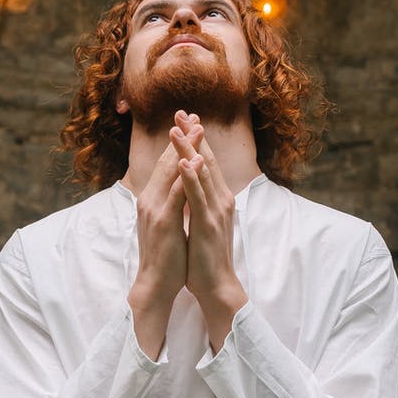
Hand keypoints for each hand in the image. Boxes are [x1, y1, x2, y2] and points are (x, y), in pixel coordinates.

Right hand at [127, 139, 186, 355]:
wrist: (156, 284)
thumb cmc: (167, 255)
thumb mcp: (170, 222)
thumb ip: (174, 202)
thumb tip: (184, 187)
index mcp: (153, 199)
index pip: (168, 164)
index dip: (179, 142)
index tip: (191, 123)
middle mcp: (150, 199)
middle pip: (168, 161)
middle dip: (181, 136)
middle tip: (193, 114)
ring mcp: (156, 209)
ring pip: (171, 171)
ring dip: (185, 147)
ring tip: (198, 127)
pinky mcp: (164, 221)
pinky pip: (177, 193)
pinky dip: (187, 175)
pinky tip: (196, 161)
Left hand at [172, 111, 247, 348]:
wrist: (217, 286)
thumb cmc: (206, 256)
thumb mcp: (202, 222)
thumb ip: (199, 202)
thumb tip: (191, 185)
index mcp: (217, 198)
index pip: (204, 162)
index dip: (195, 140)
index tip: (185, 119)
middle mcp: (220, 199)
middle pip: (205, 160)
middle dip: (193, 135)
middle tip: (182, 112)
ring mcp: (215, 210)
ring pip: (201, 173)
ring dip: (189, 149)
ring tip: (177, 128)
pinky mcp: (208, 224)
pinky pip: (197, 197)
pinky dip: (191, 177)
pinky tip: (184, 162)